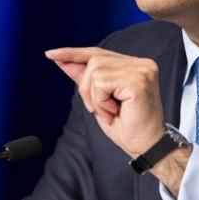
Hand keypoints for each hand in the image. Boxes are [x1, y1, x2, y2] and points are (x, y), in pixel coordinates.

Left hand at [45, 47, 165, 156]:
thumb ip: (86, 78)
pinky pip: (102, 83)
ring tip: (110, 111)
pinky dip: (101, 101)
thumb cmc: (128, 126)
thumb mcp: (99, 99)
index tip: (51, 54)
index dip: (73, 53)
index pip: (98, 53)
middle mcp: (141, 64)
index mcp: (134, 65)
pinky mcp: (138, 81)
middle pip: (94, 61)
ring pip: (96, 72)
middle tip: (99, 109)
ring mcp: (142, 70)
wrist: (146, 146)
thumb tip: (64, 61)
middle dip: (86, 88)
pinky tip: (114, 111)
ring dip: (95, 98)